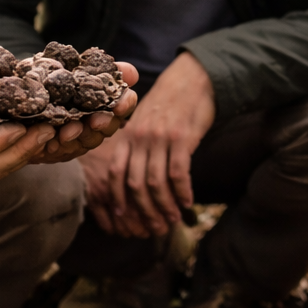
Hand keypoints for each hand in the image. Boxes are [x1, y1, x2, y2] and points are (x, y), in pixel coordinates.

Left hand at [31, 62, 140, 163]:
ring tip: (67, 131)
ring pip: (85, 142)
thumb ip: (101, 71)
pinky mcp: (55, 150)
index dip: (125, 104)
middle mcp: (93, 122)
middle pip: (107, 127)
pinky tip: (50, 142)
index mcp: (102, 102)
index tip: (122, 102)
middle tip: (95, 120)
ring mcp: (76, 138)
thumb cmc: (50, 79)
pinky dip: (56, 147)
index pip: (122, 105)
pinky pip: (60, 152)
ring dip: (77, 136)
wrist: (18, 94)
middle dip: (103, 124)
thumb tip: (132, 73)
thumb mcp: (72, 69)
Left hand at [87, 52, 216, 237]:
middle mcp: (139, 138)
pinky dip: (182, 192)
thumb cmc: (169, 104)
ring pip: (156, 182)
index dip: (118, 200)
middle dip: (144, 211)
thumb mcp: (144, 122)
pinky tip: (187, 202)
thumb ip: (136, 146)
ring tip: (173, 219)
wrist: (192, 79)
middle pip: (135, 184)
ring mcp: (159, 138)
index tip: (124, 219)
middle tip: (155, 228)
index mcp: (127, 136)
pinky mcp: (181, 137)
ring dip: (165, 206)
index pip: (115, 174)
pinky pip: (178, 173)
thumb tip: (134, 179)